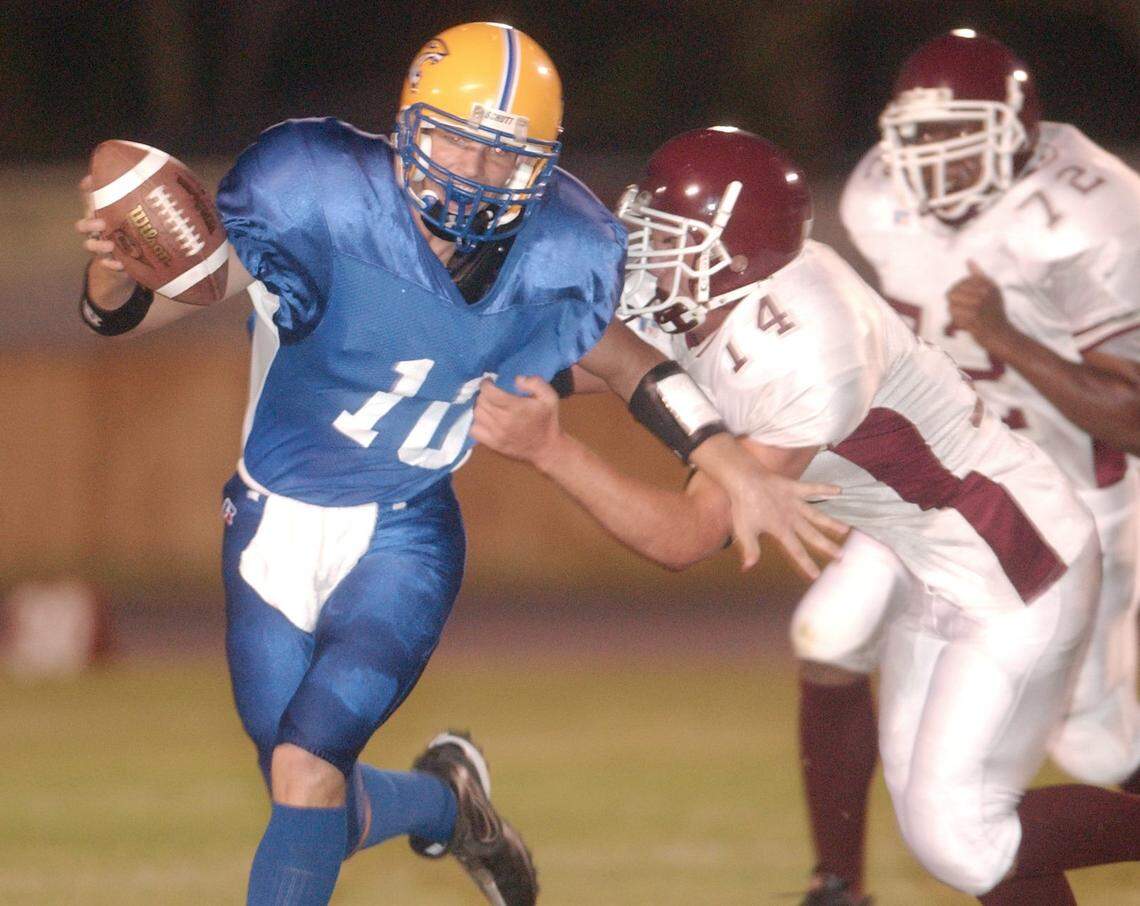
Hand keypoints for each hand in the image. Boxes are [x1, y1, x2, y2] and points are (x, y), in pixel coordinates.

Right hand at [75, 174, 136, 307]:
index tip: (88, 185)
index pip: (89, 199)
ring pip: (89, 245)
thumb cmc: (141, 229)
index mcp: (105, 213)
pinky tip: (120, 265)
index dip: (87, 190)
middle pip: (83, 224)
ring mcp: (102, 246)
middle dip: (89, 223)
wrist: (137, 261)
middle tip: (101, 223)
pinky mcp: (110, 263)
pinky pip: (105, 265)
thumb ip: (148, 198)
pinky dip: (111, 265)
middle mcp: (99, 229)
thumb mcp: (144, 213)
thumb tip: (167, 177)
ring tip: (110, 245)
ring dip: (97, 245)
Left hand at [471, 375, 562, 466]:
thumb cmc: (547, 420)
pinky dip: (476, 422)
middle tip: (491, 393)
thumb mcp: (549, 397)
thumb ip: (535, 383)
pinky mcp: (493, 444)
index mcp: (516, 407)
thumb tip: (516, 380)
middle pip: (481, 401)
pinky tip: (485, 419)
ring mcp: (496, 434)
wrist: (546, 448)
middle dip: (484, 394)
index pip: (489, 392)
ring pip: (476, 414)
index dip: (486, 384)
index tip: (489, 381)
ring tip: (488, 405)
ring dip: (479, 406)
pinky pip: (474, 430)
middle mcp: (503, 420)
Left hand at [692, 434, 844, 575]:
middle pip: (813, 535)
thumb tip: (748, 567)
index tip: (817, 575)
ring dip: (831, 523)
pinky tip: (839, 491)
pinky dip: (826, 488)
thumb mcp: (744, 531)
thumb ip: (750, 549)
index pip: (796, 550)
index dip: (806, 563)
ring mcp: (795, 502)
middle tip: (841, 556)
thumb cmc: (742, 506)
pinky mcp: (795, 487)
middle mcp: (792, 517)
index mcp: (781, 529)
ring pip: (817, 514)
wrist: (744, 480)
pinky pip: (813, 488)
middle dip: (827, 546)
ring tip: (846, 530)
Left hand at [945, 260, 1011, 346]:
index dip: (958, 293)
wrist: (1001, 335)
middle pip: (951, 294)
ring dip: (954, 315)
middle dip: (953, 304)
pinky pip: (953, 320)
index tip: (967, 301)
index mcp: (987, 285)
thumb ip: (978, 275)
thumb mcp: (991, 290)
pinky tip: (965, 325)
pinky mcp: (973, 321)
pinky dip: (956, 324)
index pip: (959, 284)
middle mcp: (983, 294)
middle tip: (963, 311)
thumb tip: (968, 260)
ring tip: (965, 318)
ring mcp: (978, 308)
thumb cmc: (994, 312)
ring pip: (951, 307)